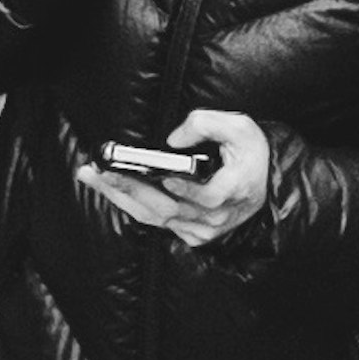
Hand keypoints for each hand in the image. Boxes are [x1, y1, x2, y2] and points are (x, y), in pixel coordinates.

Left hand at [84, 101, 272, 244]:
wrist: (264, 182)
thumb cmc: (251, 154)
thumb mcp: (240, 127)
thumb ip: (208, 124)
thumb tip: (173, 139)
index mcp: (234, 191)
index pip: (206, 198)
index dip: (182, 189)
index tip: (160, 176)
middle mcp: (217, 217)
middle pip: (166, 209)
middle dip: (128, 188)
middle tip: (98, 171)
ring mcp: (204, 230)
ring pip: (156, 218)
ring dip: (121, 197)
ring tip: (94, 177)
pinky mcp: (194, 235)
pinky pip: (158, 222)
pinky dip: (133, 206)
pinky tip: (114, 189)